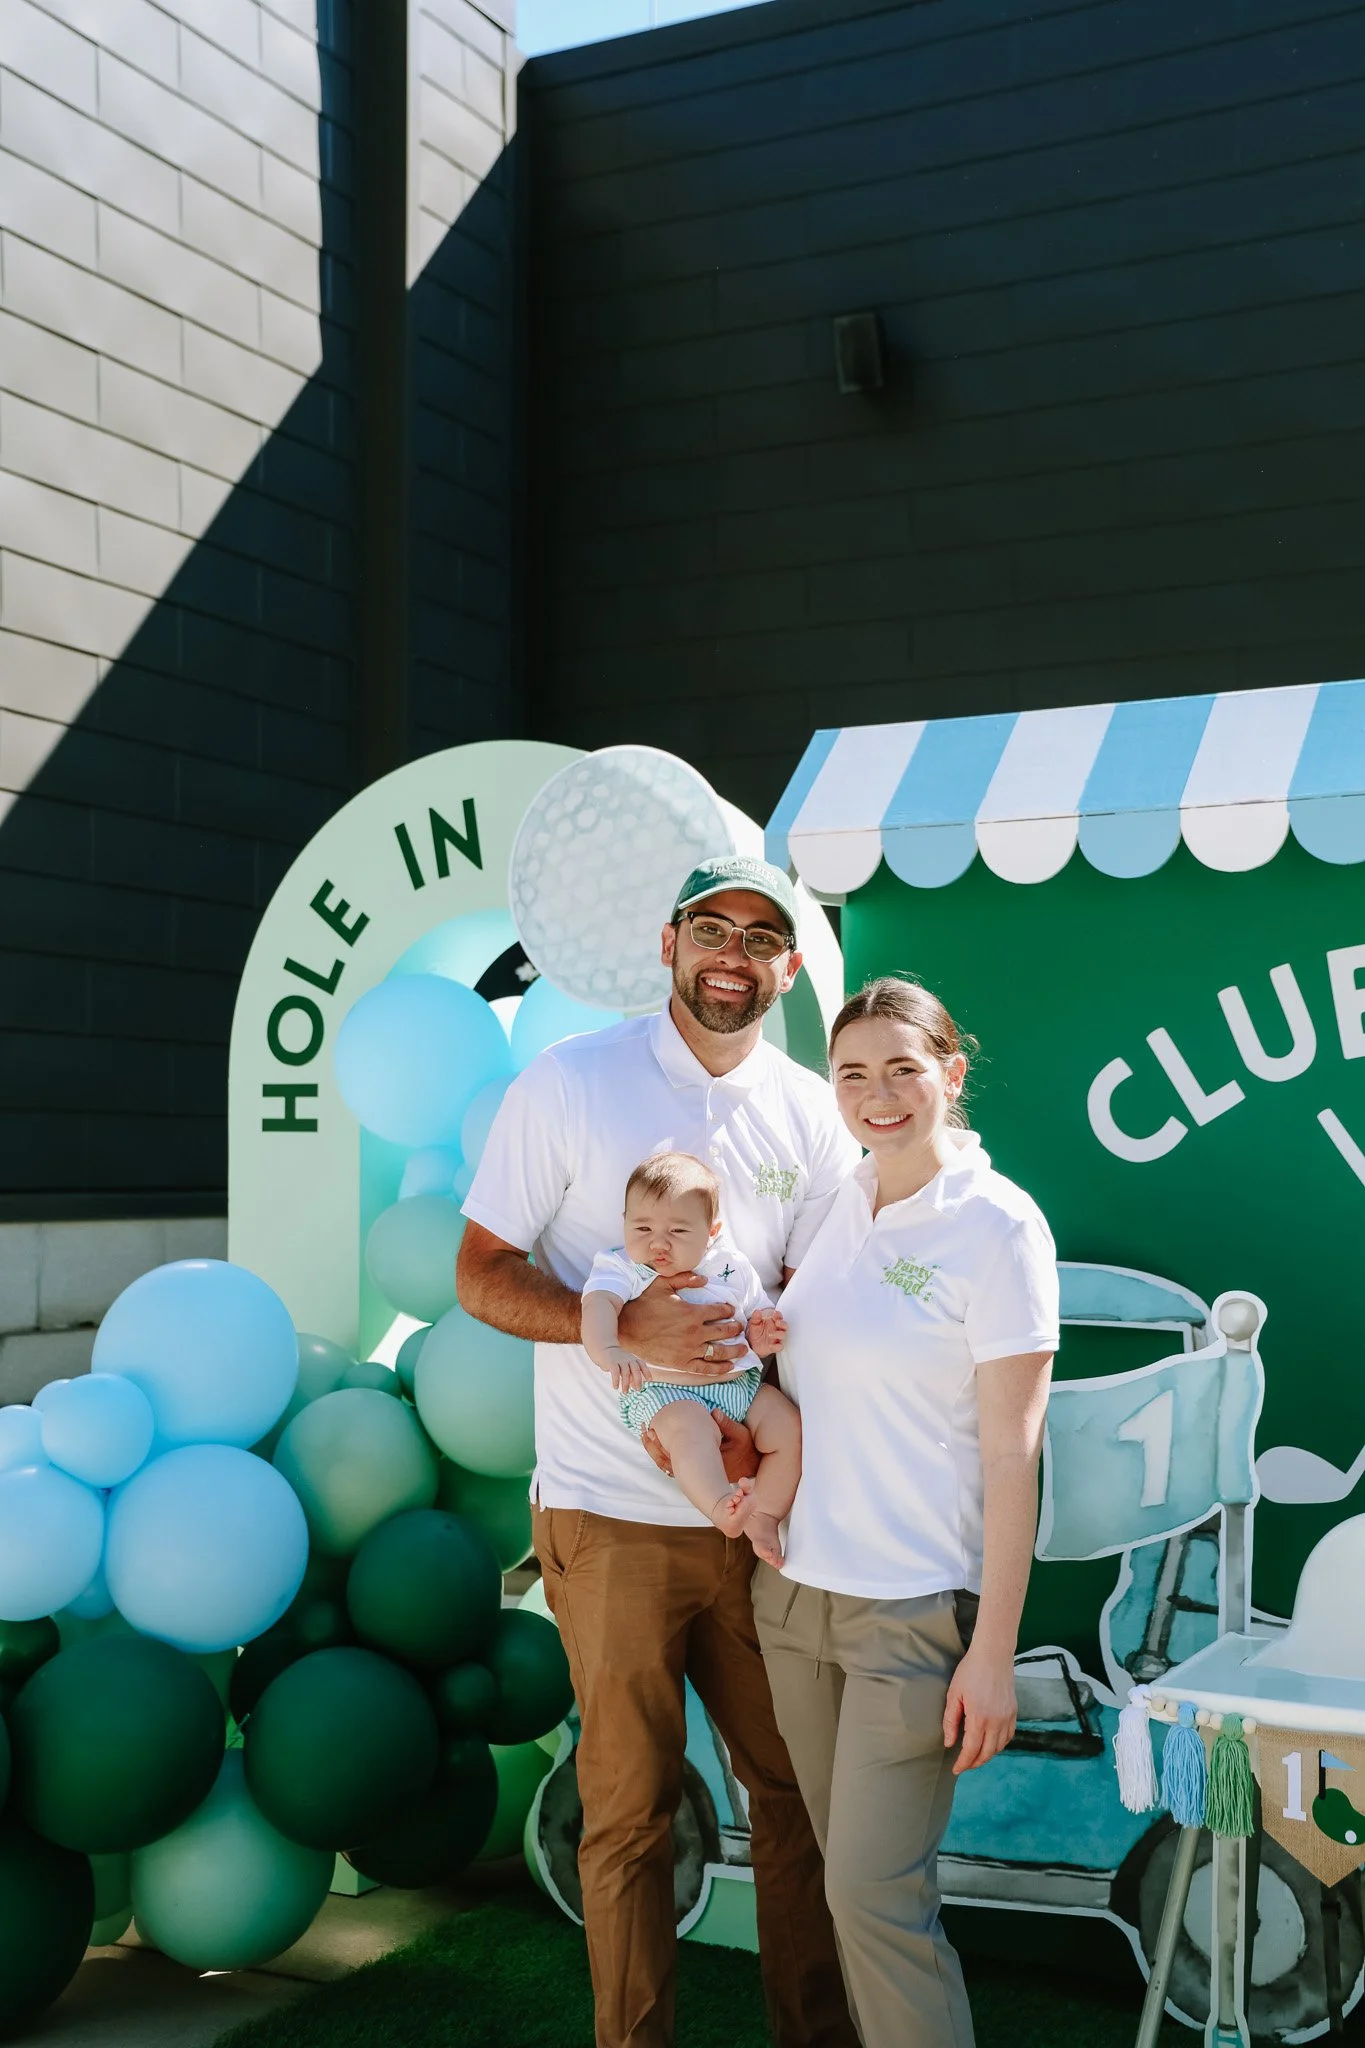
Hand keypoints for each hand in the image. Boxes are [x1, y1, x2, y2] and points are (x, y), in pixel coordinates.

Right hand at [606, 1352, 648, 1393]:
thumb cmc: (618, 1360)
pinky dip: (616, 1381)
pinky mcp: (612, 1363)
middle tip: (638, 1390)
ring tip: (625, 1392)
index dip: (647, 1372)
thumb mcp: (627, 1366)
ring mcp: (620, 1361)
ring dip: (626, 1384)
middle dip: (638, 1380)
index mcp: (634, 1360)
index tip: (650, 1380)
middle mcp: (629, 1359)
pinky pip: (615, 1373)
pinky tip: (616, 1387)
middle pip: (636, 1369)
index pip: (642, 1365)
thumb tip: (635, 1387)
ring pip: (626, 1373)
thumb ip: (632, 1375)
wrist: (605, 1349)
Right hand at [618, 1277, 745, 1378]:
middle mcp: (695, 1332)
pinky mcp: (682, 1363)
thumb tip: (705, 1279)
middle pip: (724, 1331)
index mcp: (693, 1312)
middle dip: (735, 1328)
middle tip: (740, 1327)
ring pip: (719, 1352)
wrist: (627, 1328)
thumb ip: (685, 1279)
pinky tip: (730, 1366)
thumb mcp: (663, 1284)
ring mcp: (690, 1350)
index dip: (728, 1309)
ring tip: (743, 1349)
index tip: (731, 1310)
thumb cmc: (644, 1304)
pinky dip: (720, 1368)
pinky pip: (706, 1368)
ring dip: (735, 1350)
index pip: (719, 1311)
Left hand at [641, 1410, 758, 1481]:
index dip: (662, 1442)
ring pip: (668, 1465)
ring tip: (646, 1434)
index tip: (652, 1427)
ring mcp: (694, 1473)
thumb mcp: (741, 1436)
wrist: (748, 1468)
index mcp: (705, 1461)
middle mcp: (697, 1470)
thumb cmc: (744, 1451)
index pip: (678, 1453)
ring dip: (655, 1450)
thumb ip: (727, 1424)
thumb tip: (714, 1411)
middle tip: (645, 1430)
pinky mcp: (694, 1472)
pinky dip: (661, 1455)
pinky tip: (655, 1443)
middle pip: (668, 1461)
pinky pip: (673, 1466)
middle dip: (655, 1446)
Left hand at [746, 1307, 786, 1354]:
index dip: (778, 1315)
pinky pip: (780, 1347)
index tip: (774, 1314)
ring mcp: (777, 1338)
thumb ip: (755, 1317)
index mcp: (773, 1321)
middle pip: (785, 1325)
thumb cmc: (755, 1331)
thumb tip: (758, 1311)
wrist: (751, 1343)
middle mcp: (777, 1329)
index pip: (779, 1316)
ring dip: (778, 1334)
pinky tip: (770, 1345)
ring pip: (783, 1335)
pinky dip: (777, 1346)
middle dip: (782, 1323)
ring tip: (769, 1334)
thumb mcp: (753, 1323)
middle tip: (777, 1322)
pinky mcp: (775, 1346)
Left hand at [942, 1645, 1015, 1773]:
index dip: (963, 1763)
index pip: (971, 1750)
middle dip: (975, 1763)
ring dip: (987, 1755)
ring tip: (975, 1756)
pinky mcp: (1014, 1712)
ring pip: (999, 1747)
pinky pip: (1009, 1736)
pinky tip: (991, 1743)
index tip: (956, 1770)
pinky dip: (1000, 1744)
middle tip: (964, 1766)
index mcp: (979, 1718)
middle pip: (987, 1753)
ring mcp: (1007, 1717)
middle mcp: (996, 1721)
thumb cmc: (970, 1671)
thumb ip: (950, 1721)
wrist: (993, 1654)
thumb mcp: (954, 1694)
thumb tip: (950, 1743)